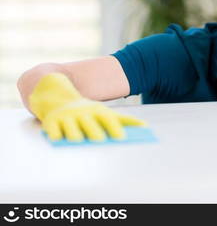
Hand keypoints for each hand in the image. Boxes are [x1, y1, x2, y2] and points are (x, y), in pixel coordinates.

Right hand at [29, 73, 145, 141]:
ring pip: (70, 128)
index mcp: (96, 111)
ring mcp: (66, 117)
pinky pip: (52, 130)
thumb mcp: (104, 112)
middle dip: (93, 130)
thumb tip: (145, 127)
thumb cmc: (87, 111)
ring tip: (78, 141)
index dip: (114, 128)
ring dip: (74, 134)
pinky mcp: (51, 122)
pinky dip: (54, 134)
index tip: (121, 138)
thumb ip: (125, 120)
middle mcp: (82, 113)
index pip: (108, 119)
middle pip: (89, 124)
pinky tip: (57, 139)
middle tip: (100, 140)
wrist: (57, 95)